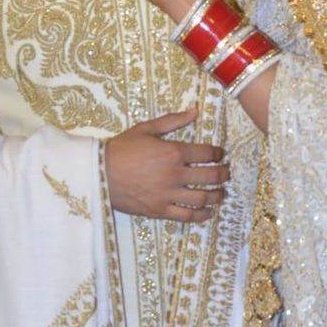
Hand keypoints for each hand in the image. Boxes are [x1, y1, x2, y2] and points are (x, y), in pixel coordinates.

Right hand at [104, 107, 228, 223]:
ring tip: (222, 194)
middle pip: (211, 176)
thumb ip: (173, 120)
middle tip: (227, 173)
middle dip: (224, 174)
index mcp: (174, 152)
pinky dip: (201, 215)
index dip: (218, 153)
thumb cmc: (122, 148)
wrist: (99, 173)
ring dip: (217, 196)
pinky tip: (208, 212)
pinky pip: (187, 216)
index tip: (221, 154)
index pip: (207, 153)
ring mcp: (169, 195)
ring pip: (203, 198)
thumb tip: (195, 111)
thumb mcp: (146, 128)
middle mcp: (175, 174)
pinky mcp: (160, 210)